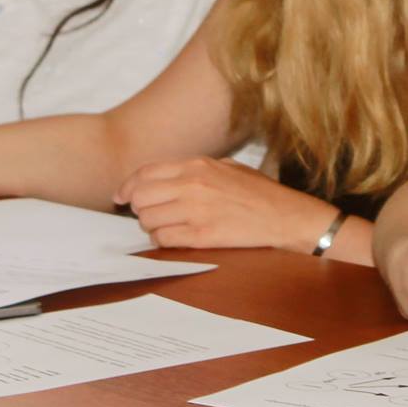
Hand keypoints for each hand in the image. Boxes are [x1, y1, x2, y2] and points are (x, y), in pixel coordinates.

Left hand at [115, 158, 337, 252]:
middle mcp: (192, 185)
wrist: (286, 218)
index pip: (145, 174)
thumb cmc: (260, 194)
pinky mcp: (202, 236)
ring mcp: (196, 211)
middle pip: (140, 197)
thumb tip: (168, 176)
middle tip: (148, 214)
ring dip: (151, 226)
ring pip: (148, 219)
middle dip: (139, 207)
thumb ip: (196, 169)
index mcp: (197, 165)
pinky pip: (163, 239)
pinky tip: (174, 239)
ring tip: (166, 227)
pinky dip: (162, 241)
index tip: (121, 196)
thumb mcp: (228, 168)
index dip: (127, 186)